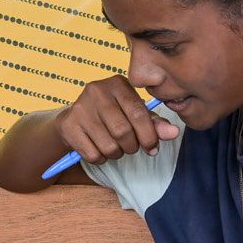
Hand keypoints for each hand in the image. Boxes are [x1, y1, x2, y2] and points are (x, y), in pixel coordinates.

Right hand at [57, 76, 178, 164]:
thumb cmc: (111, 116)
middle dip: (131, 146)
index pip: (138, 113)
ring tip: (114, 147)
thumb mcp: (133, 114)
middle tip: (130, 147)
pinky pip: (93, 154)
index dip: (149, 135)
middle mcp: (96, 91)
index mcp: (117, 84)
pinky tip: (98, 148)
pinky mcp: (69, 126)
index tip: (152, 147)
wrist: (74, 119)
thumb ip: (154, 123)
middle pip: (123, 131)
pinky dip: (100, 158)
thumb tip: (174, 133)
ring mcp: (80, 108)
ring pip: (108, 146)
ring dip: (116, 154)